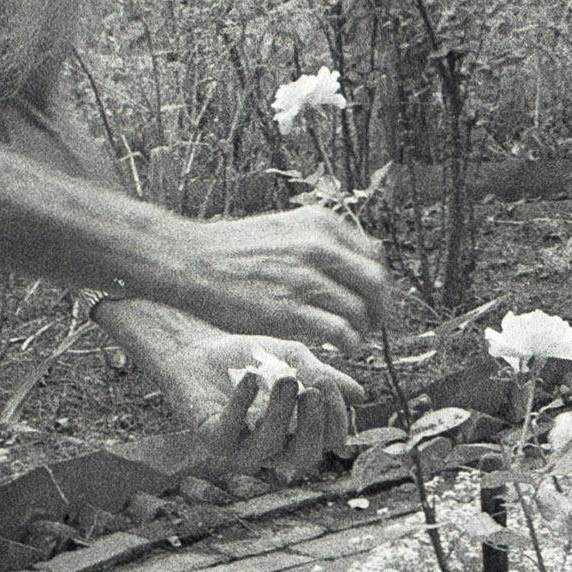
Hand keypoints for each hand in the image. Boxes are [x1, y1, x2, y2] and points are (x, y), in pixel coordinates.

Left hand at [168, 333, 362, 480]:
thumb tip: (359, 396)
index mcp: (295, 433)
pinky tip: (251, 378)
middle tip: (313, 390)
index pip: (326, 441)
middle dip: (313, 425)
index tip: (328, 383)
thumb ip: (320, 374)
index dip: (334, 419)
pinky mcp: (211, 437)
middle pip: (303, 456)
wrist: (198, 350)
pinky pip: (230, 430)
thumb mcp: (292, 359)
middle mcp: (271, 448)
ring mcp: (240, 447)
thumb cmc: (247, 358)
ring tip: (285, 379)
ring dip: (281, 412)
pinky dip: (242, 403)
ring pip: (269, 446)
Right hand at [181, 206, 386, 357]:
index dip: (377, 282)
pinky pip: (341, 332)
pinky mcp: (292, 311)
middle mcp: (318, 247)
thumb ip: (321, 240)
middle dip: (380, 307)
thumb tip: (363, 257)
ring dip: (364, 330)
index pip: (372, 255)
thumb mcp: (284, 228)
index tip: (371, 298)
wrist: (192, 262)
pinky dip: (348, 344)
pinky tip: (340, 348)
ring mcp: (306, 279)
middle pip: (375, 283)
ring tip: (353, 338)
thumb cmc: (234, 250)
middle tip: (372, 322)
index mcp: (319, 223)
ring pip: (361, 310)